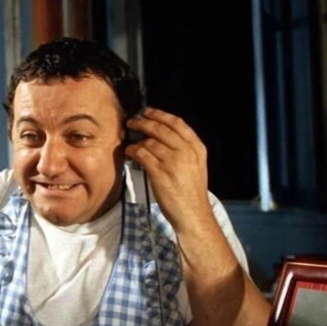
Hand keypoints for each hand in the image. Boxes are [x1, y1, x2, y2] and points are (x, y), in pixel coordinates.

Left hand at [124, 107, 212, 234]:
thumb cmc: (191, 191)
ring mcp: (173, 161)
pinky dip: (133, 150)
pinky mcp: (159, 172)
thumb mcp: (195, 165)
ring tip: (129, 140)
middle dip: (143, 122)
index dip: (160, 115)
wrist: (192, 213)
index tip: (147, 112)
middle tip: (132, 122)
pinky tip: (129, 152)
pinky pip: (142, 154)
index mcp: (197, 148)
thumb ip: (183, 149)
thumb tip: (160, 135)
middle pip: (160, 129)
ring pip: (149, 141)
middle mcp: (186, 151)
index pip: (177, 123)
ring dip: (136, 138)